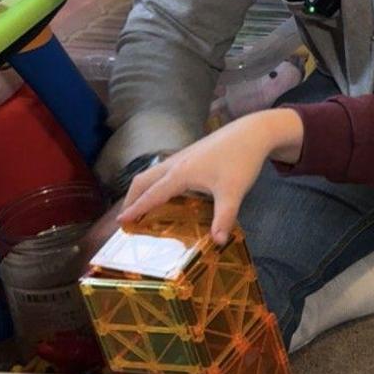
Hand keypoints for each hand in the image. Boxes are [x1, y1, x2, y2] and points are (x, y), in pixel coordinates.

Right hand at [116, 109, 304, 241]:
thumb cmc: (241, 159)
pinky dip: (155, 183)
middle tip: (125, 218)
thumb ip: (224, 217)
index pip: (151, 195)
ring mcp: (183, 156)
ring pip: (152, 173)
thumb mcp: (234, 192)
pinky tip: (166, 193)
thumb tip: (218, 242)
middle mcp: (176, 164)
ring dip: (142, 189)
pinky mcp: (191, 154)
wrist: (254, 131)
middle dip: (131, 198)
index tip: (119, 222)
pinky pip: (164, 170)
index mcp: (180, 173)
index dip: (135, 209)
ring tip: (139, 207)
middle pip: (143, 180)